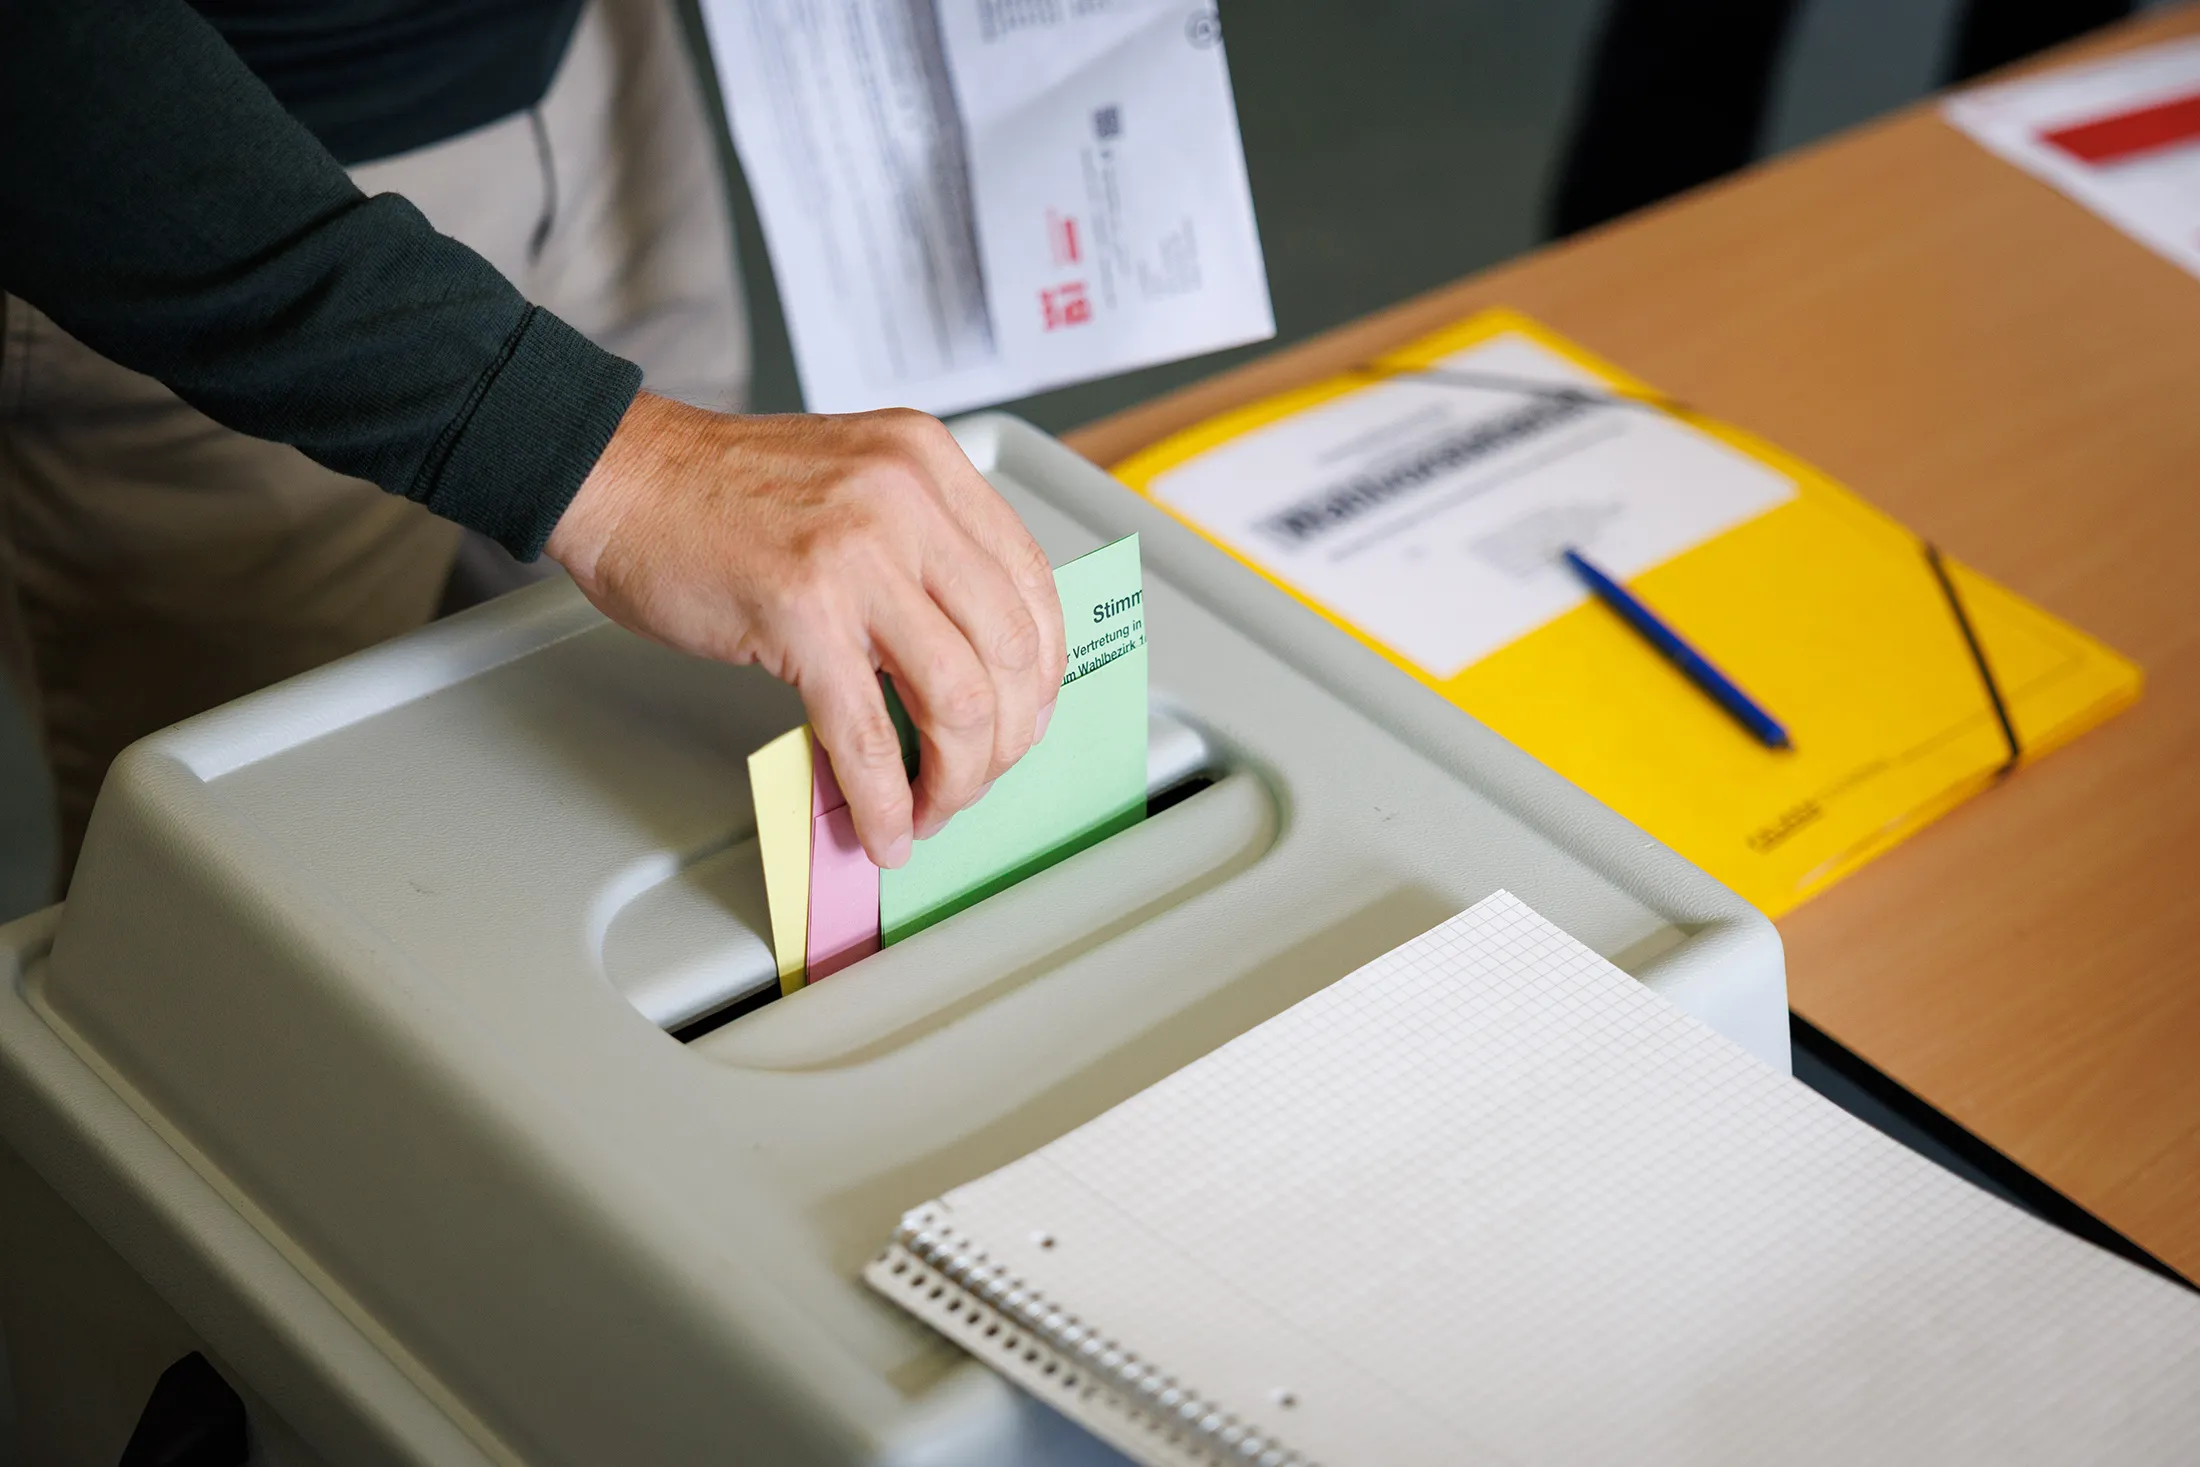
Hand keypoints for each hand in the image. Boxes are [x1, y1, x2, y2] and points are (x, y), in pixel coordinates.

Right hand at [545, 393, 1065, 867]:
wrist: (619, 478)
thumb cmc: (717, 492)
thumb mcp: (854, 485)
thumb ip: (918, 551)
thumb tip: (966, 659)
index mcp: (928, 465)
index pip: (1032, 585)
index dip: (1041, 672)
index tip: (1024, 717)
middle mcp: (907, 500)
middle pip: (1009, 651)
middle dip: (1004, 739)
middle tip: (977, 777)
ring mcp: (856, 555)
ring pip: (956, 699)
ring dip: (957, 778)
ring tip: (934, 809)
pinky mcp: (800, 614)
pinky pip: (867, 733)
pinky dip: (885, 798)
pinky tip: (884, 827)